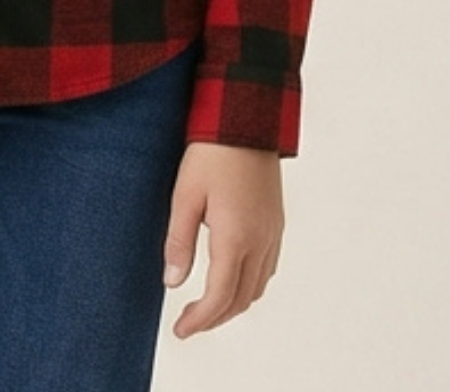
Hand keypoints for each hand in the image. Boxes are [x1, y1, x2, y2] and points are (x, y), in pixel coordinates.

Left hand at [163, 140, 283, 337]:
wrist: (246, 119)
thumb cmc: (210, 153)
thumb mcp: (184, 195)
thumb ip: (179, 241)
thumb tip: (172, 283)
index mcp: (236, 238)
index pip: (219, 297)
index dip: (199, 320)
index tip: (179, 331)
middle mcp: (261, 241)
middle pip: (241, 299)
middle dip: (215, 318)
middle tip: (188, 323)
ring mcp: (273, 232)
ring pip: (258, 287)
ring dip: (233, 304)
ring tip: (206, 305)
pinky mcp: (277, 222)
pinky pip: (268, 268)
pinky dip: (249, 284)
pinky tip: (231, 277)